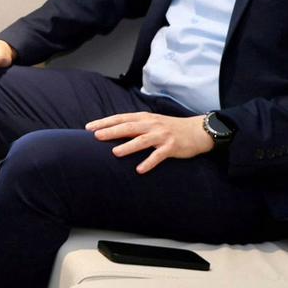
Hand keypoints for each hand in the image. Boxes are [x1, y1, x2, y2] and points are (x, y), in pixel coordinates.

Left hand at [87, 112, 213, 173]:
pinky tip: (139, 170)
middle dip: (111, 131)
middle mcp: (151, 125)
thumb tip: (112, 131)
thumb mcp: (151, 122)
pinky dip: (149, 162)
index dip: (104, 122)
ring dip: (128, 146)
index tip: (89, 128)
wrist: (198, 130)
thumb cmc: (170, 128)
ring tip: (115, 153)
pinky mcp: (172, 147)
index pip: (120, 118)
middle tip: (96, 136)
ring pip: (142, 140)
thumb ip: (135, 126)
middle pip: (128, 127)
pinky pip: (158, 155)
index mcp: (144, 118)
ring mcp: (162, 136)